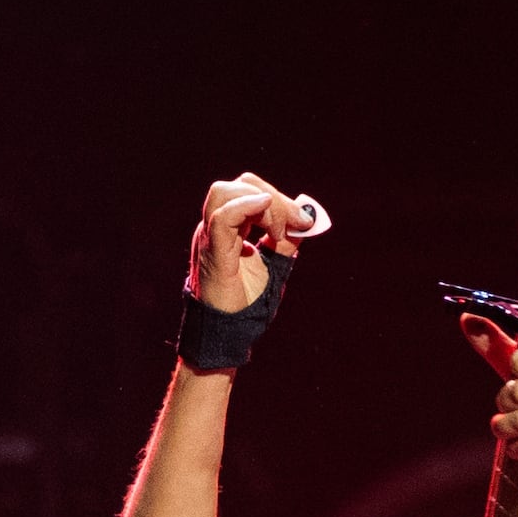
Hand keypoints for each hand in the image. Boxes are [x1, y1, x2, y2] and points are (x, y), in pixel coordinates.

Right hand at [189, 172, 314, 312]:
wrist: (230, 330)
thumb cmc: (248, 301)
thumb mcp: (276, 264)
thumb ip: (288, 241)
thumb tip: (308, 219)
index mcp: (230, 227)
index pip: (249, 191)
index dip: (280, 198)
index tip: (305, 220)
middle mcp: (215, 226)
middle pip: (239, 185)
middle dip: (275, 198)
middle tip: (297, 223)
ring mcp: (209, 236)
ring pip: (225, 193)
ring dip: (263, 205)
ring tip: (279, 233)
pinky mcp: (212, 252)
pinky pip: (223, 218)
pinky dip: (248, 209)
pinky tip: (271, 222)